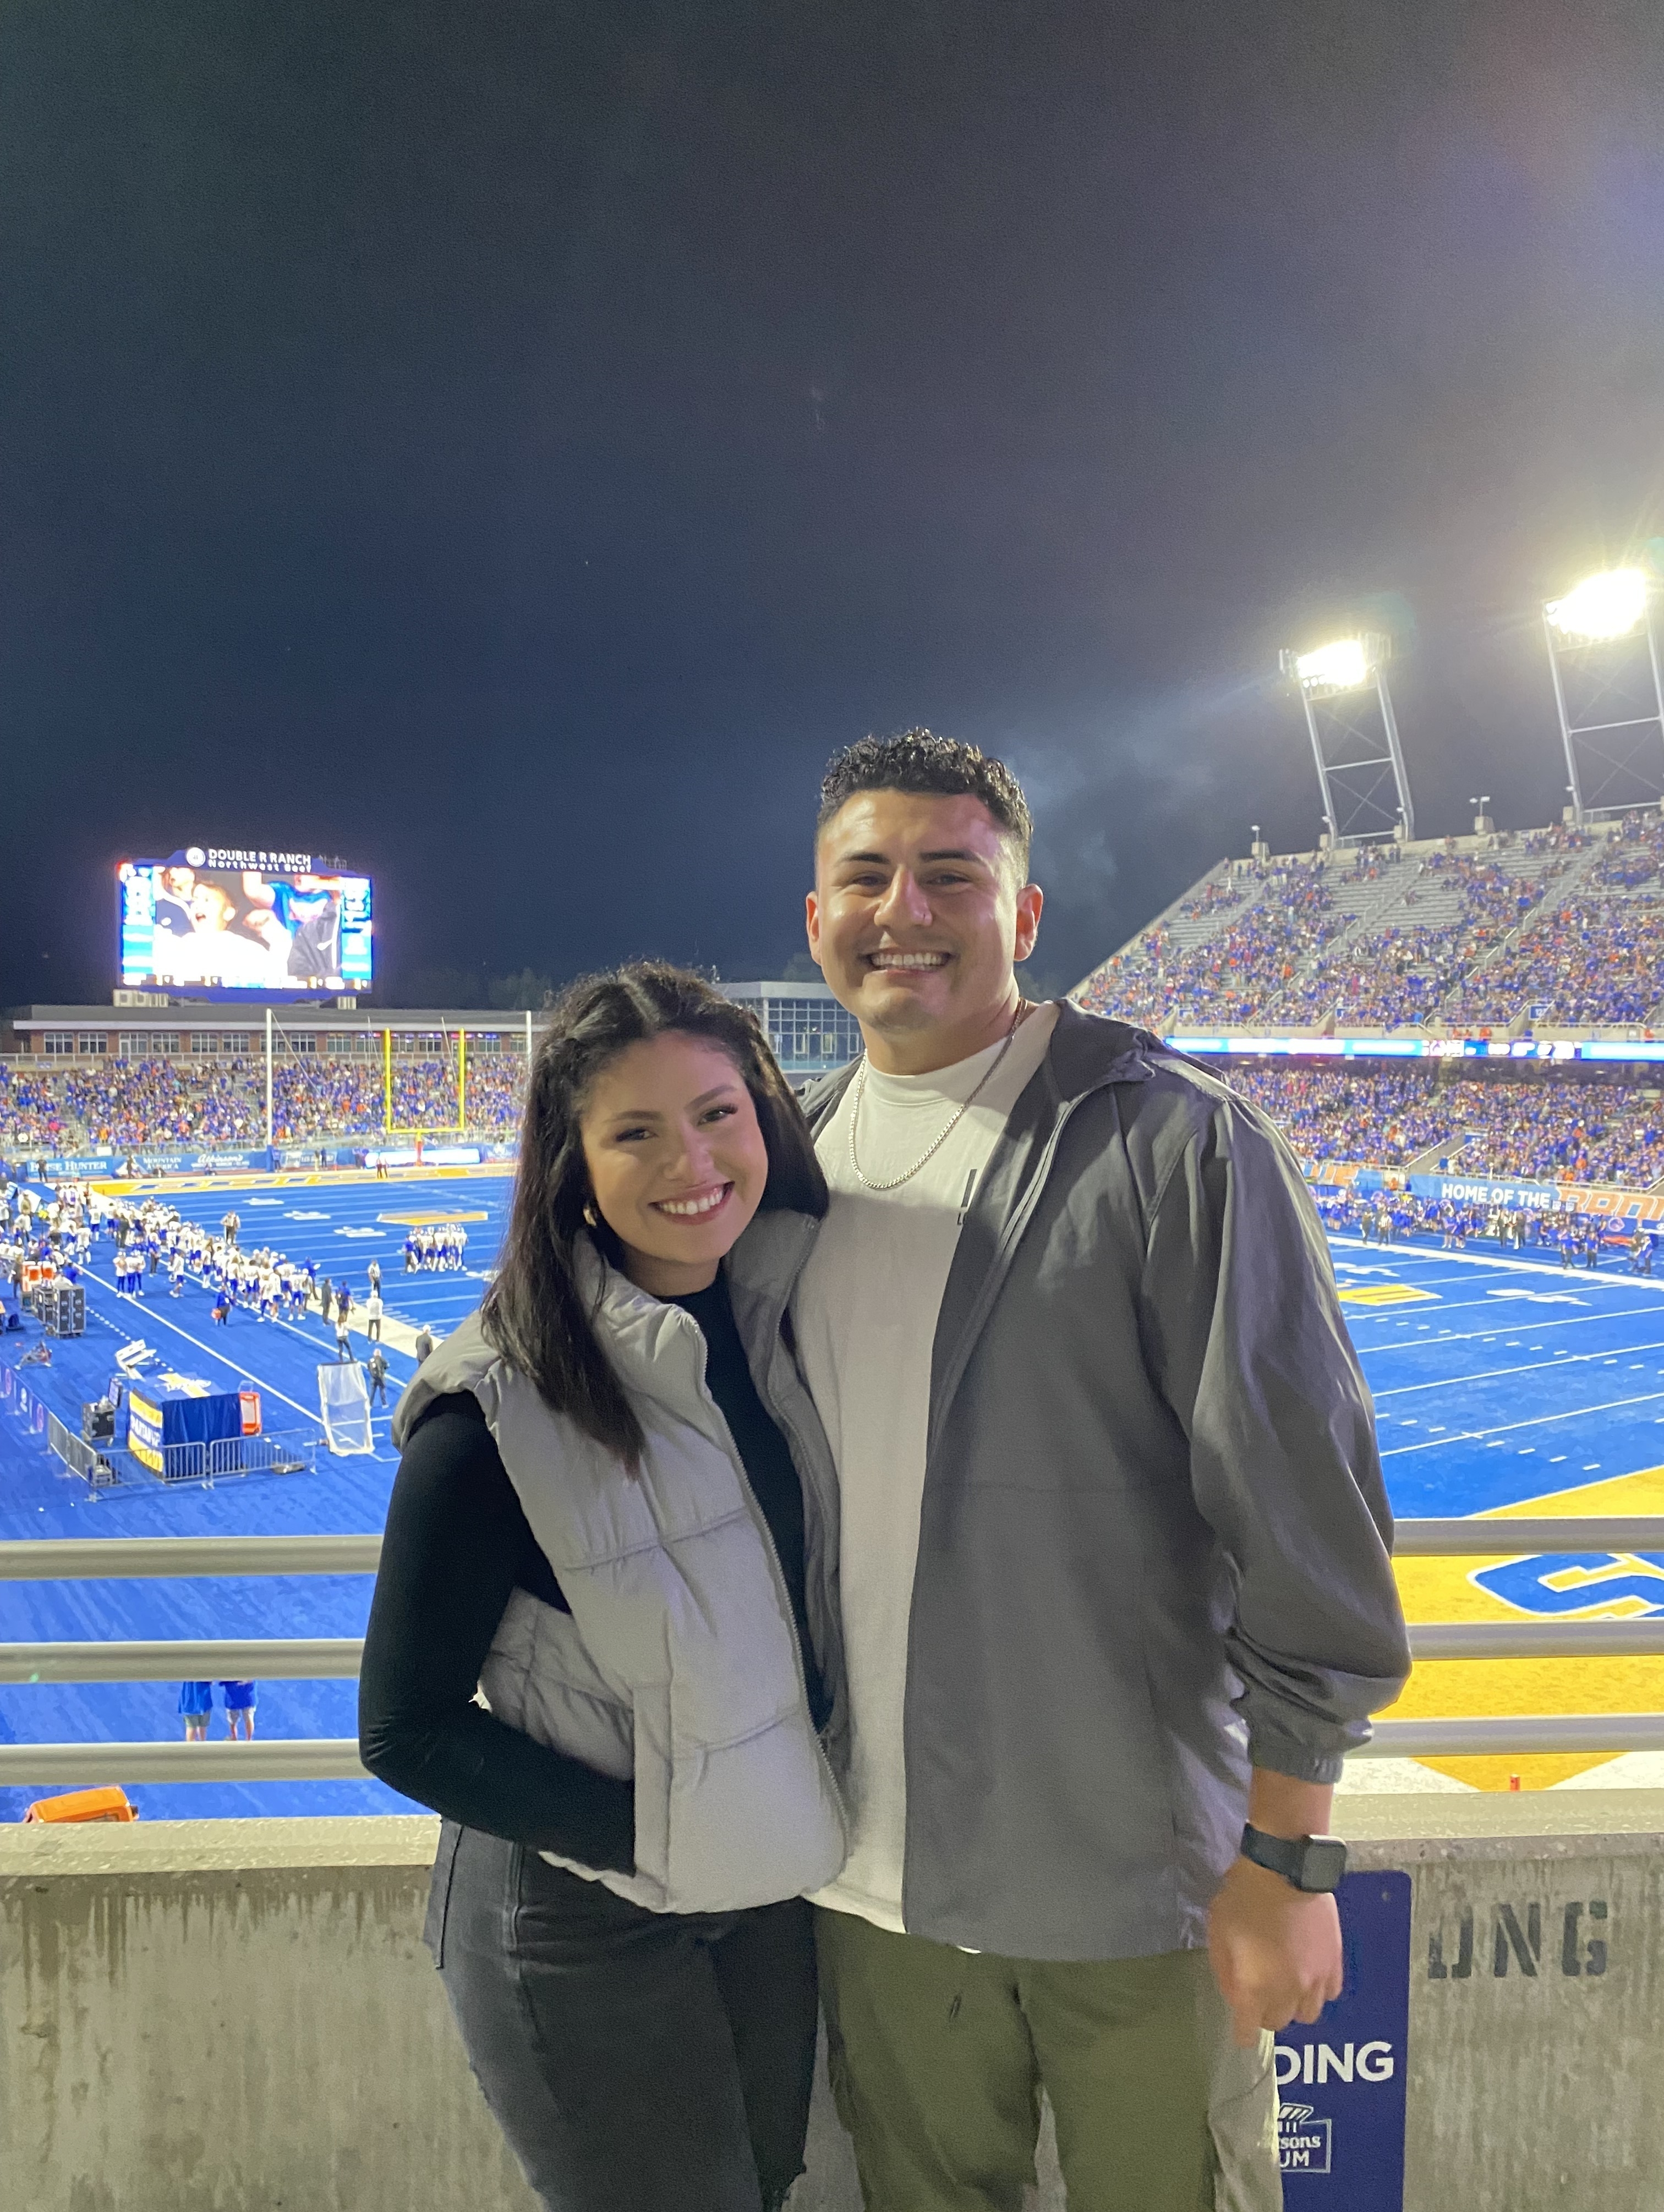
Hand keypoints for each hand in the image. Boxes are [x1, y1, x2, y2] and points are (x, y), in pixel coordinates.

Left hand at [1207, 1854, 1342, 2047]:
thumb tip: (1236, 1996)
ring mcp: (1315, 1980)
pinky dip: (1318, 1990)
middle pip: (1278, 2023)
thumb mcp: (1219, 1931)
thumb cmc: (1243, 1896)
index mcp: (1255, 1987)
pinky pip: (1329, 1994)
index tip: (1241, 2031)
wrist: (1285, 1868)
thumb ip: (1226, 1970)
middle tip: (1259, 1994)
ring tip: (1286, 1985)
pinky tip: (1309, 1973)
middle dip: (1266, 2014)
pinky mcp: (1334, 1963)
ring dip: (1293, 2005)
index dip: (1242, 2033)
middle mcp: (1288, 1991)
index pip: (1249, 2030)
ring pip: (1307, 2014)